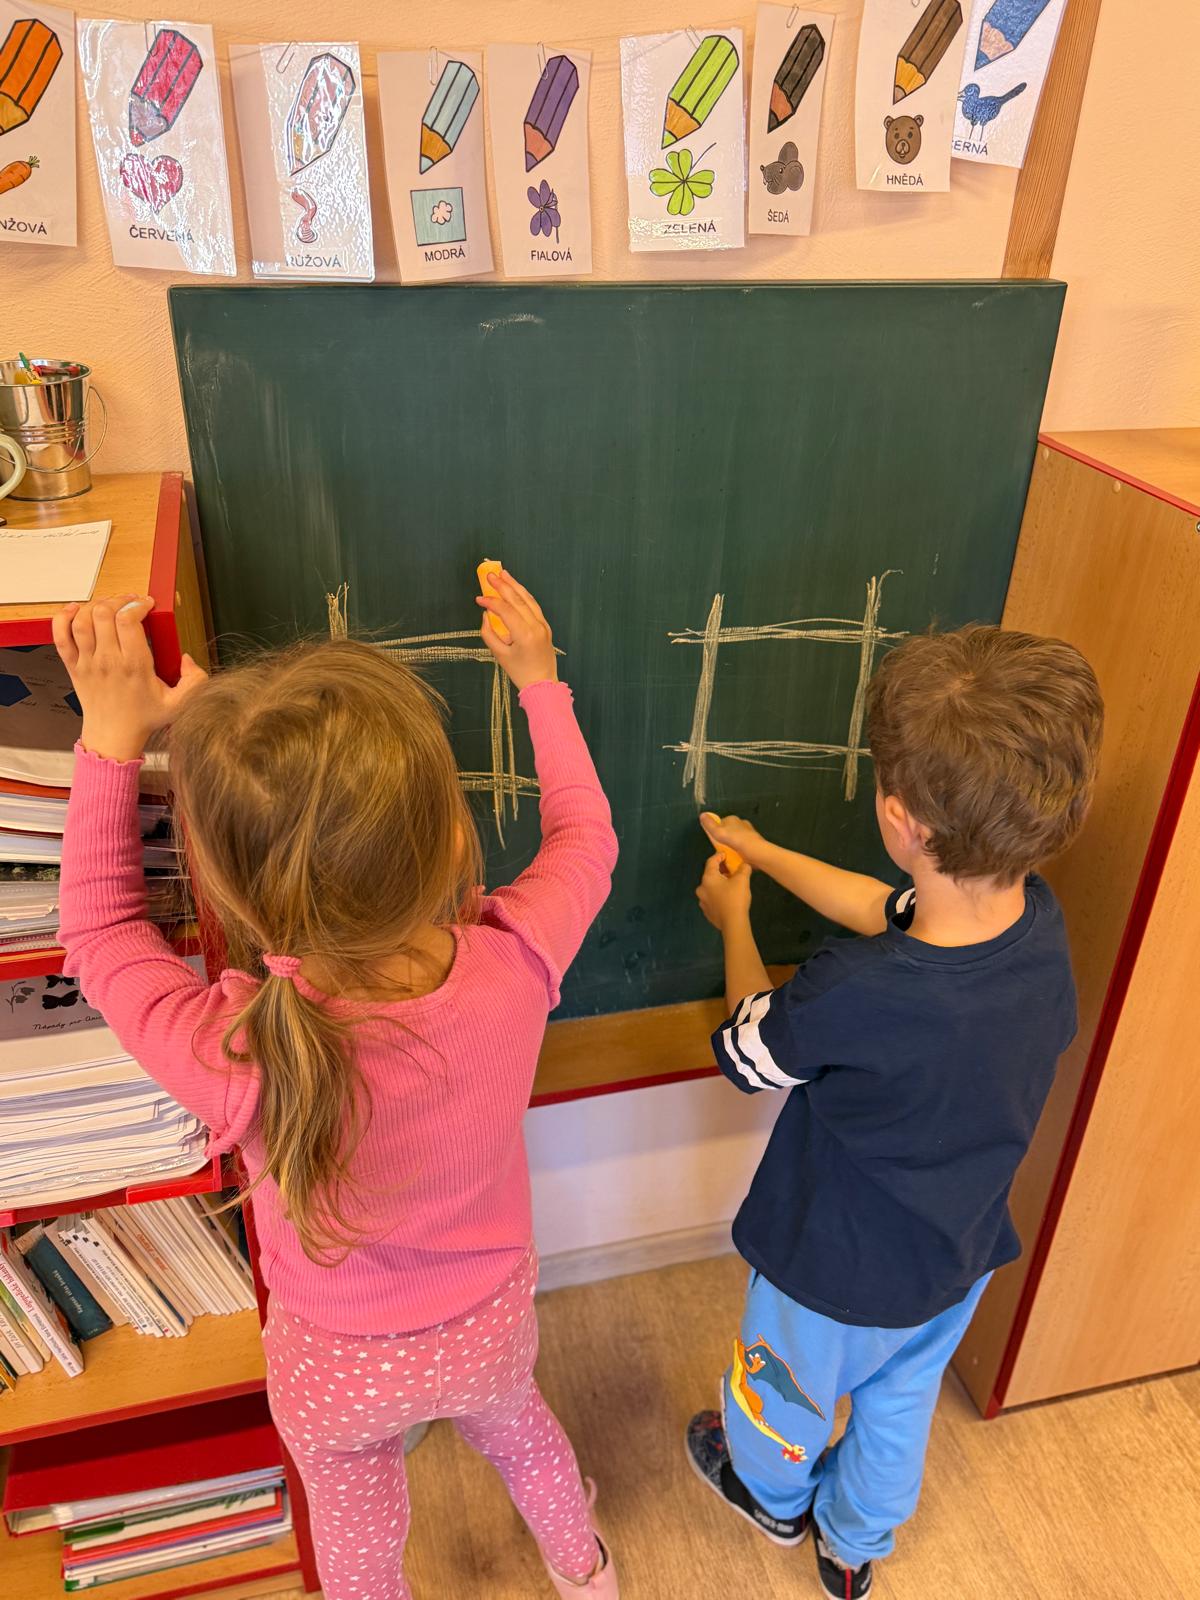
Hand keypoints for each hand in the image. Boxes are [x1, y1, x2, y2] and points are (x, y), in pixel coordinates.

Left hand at [52, 596, 208, 762]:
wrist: (113, 736)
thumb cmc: (142, 718)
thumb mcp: (179, 704)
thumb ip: (195, 681)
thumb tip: (188, 659)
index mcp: (134, 666)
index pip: (128, 621)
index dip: (138, 605)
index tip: (146, 605)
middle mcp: (108, 661)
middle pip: (104, 614)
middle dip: (118, 600)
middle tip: (129, 603)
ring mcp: (87, 662)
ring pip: (82, 620)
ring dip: (95, 606)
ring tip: (109, 606)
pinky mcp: (74, 666)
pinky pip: (60, 635)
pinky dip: (63, 618)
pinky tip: (75, 610)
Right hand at [476, 569, 557, 691]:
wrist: (542, 684)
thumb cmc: (519, 672)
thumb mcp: (499, 655)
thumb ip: (489, 633)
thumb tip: (486, 615)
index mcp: (524, 635)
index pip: (506, 611)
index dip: (491, 602)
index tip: (479, 598)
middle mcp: (536, 626)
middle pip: (518, 600)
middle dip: (502, 586)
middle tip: (490, 575)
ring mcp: (543, 625)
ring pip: (528, 599)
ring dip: (515, 585)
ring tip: (503, 574)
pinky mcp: (545, 626)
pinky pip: (534, 606)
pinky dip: (523, 595)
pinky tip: (515, 588)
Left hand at [696, 850, 751, 933]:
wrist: (733, 923)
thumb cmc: (736, 898)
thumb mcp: (743, 880)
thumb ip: (743, 868)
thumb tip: (744, 865)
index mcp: (708, 878)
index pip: (711, 861)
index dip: (719, 856)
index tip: (726, 854)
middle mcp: (701, 888)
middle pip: (710, 875)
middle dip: (720, 871)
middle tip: (731, 870)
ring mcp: (702, 901)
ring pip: (710, 888)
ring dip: (718, 884)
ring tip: (730, 884)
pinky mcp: (706, 911)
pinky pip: (711, 899)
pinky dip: (718, 895)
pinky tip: (727, 898)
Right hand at [700, 812, 767, 870]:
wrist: (757, 852)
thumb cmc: (737, 841)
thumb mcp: (718, 832)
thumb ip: (709, 824)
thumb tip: (702, 814)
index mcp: (732, 819)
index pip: (720, 823)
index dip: (715, 832)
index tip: (714, 841)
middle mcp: (741, 823)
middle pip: (727, 831)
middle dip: (724, 839)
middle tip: (720, 849)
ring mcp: (748, 832)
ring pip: (735, 838)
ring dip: (731, 845)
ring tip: (728, 854)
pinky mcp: (753, 842)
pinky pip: (742, 845)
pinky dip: (739, 849)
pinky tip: (737, 856)